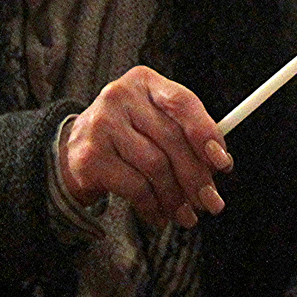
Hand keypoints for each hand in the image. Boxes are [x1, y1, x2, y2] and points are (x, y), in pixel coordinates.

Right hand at [60, 65, 232, 229]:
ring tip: (186, 214)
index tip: (223, 163)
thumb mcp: (155, 123)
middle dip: (196, 176)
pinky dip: (153, 206)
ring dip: (176, 197)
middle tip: (211, 202)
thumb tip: (220, 162)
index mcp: (144, 81)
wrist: (73, 152)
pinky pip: (135, 186)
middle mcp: (120, 96)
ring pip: (155, 165)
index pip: (183, 102)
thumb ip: (187, 134)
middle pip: (172, 138)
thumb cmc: (127, 136)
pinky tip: (159, 215)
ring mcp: (102, 124)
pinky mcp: (90, 156)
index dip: (207, 133)